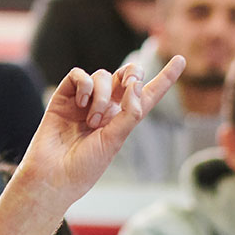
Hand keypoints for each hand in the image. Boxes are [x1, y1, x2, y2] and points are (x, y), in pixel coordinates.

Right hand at [6, 56, 183, 217]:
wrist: (54, 174)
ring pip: (103, 76)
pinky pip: (79, 75)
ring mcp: (85, 99)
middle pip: (126, 75)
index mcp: (125, 119)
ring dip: (102, 95)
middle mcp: (107, 106)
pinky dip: (84, 86)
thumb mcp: (115, 141)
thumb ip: (130, 113)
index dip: (165, 77)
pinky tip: (81, 104)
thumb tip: (136, 85)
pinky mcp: (65, 95)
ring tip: (94, 121)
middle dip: (132, 74)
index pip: (149, 94)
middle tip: (129, 85)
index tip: (181, 60)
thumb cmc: (85, 165)